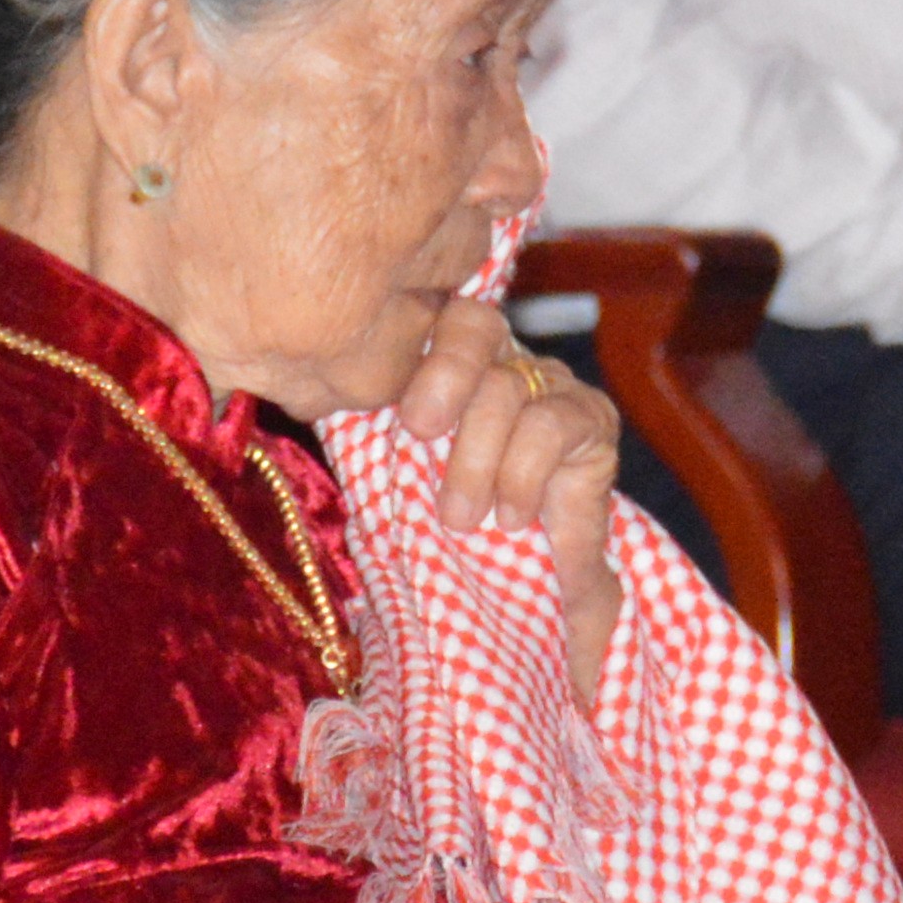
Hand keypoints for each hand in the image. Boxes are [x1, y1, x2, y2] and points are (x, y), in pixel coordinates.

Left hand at [395, 293, 625, 698]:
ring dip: (475, 460)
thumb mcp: (399, 473)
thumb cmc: (452, 525)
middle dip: (442, 385)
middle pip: (475, 328)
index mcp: (456, 361)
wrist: (527, 589)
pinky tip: (511, 516)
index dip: (425, 351)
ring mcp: (553, 384)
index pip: (445, 313)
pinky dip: (522, 475)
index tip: (406, 417)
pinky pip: (550, 425)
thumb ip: (365, 429)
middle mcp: (507, 358)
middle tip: (419, 437)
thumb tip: (310, 396)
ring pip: (505, 386)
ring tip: (461, 519)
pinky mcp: (592, 419)